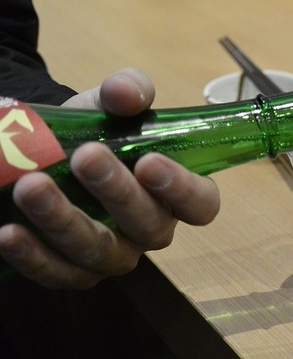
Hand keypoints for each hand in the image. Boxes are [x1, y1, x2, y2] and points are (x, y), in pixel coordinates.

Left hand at [0, 68, 219, 288]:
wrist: (52, 152)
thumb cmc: (99, 132)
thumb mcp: (112, 105)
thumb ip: (128, 90)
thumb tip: (124, 92)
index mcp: (175, 192)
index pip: (201, 204)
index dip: (183, 189)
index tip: (149, 161)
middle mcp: (150, 229)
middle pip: (149, 227)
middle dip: (117, 193)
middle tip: (85, 157)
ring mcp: (113, 256)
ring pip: (99, 251)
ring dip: (65, 220)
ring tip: (30, 186)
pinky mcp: (72, 272)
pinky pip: (57, 273)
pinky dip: (33, 256)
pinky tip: (8, 232)